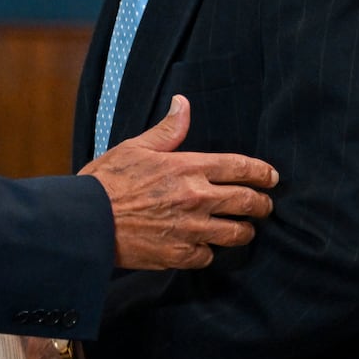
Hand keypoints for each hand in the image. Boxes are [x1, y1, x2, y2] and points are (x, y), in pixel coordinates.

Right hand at [81, 95, 276, 269]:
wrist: (87, 221)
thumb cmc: (107, 181)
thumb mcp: (136, 147)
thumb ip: (167, 131)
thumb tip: (183, 103)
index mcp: (188, 167)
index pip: (240, 167)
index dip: (262, 172)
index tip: (272, 177)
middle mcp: (196, 198)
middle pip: (247, 202)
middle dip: (262, 204)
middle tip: (264, 205)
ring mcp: (191, 229)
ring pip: (237, 233)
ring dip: (244, 230)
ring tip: (243, 229)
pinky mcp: (180, 254)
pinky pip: (210, 256)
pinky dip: (210, 251)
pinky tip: (204, 246)